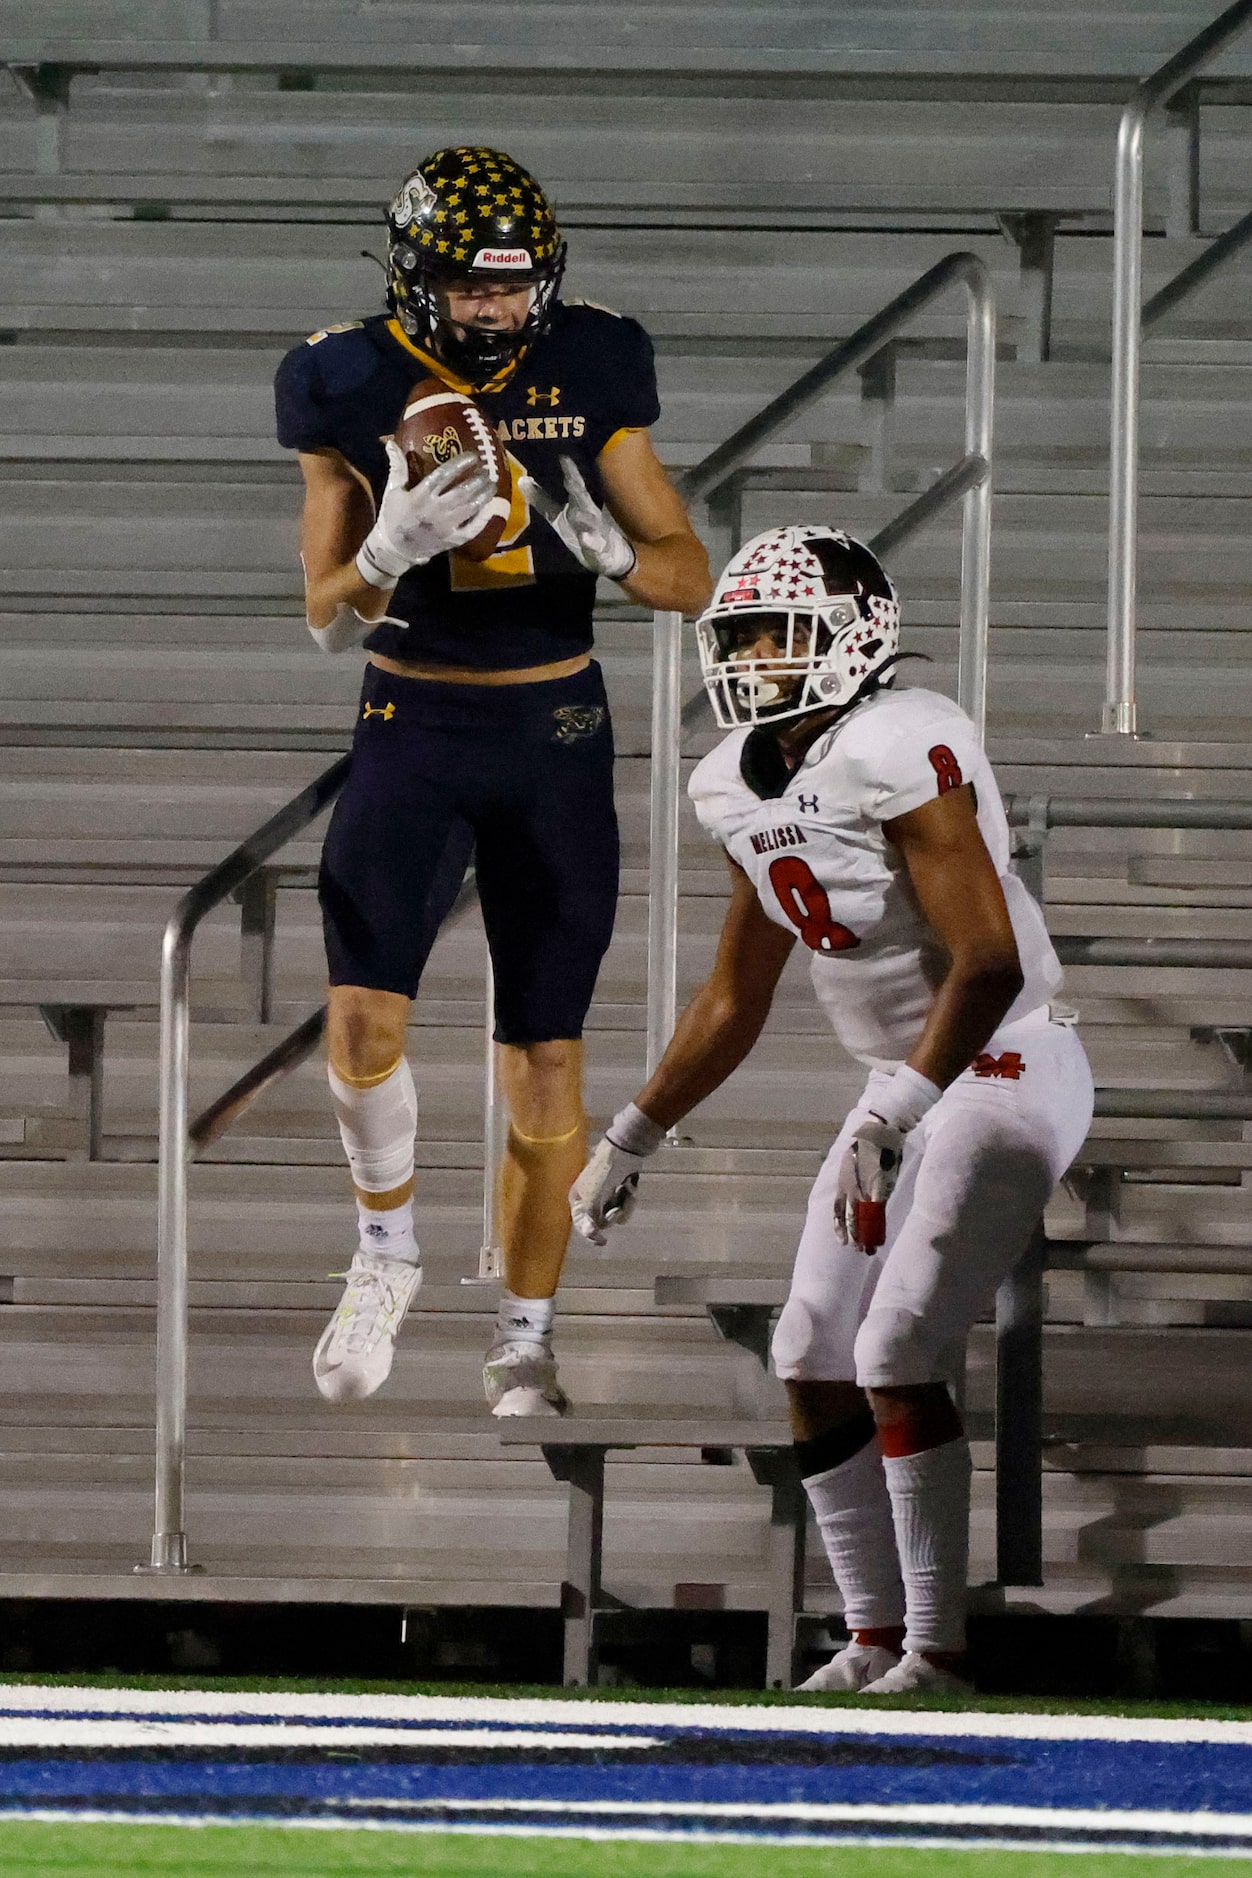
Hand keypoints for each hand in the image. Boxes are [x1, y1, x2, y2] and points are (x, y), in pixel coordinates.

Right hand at [356, 442, 494, 587]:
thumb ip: (397, 467)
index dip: (460, 464)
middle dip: (477, 479)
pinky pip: (472, 529)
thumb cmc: (393, 516)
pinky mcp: (452, 540)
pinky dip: (483, 518)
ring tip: (492, 485)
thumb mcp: (392, 490)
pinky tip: (491, 508)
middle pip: (462, 491)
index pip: (444, 475)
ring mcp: (446, 526)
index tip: (473, 457)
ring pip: (470, 508)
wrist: (395, 549)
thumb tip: (391, 443)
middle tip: (486, 470)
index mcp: (420, 495)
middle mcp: (435, 510)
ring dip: (484, 496)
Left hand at [521, 456, 637, 581]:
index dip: (569, 471)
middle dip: (576, 486)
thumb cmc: (582, 532)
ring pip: (591, 521)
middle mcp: (588, 515)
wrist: (612, 557)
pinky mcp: (601, 550)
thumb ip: (542, 500)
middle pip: (582, 498)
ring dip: (584, 516)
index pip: (573, 486)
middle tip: (569, 474)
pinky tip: (585, 539)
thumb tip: (521, 480)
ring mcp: (597, 532)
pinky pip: (596, 546)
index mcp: (578, 505)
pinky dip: (591, 542)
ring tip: (575, 511)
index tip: (563, 456)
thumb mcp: (558, 517)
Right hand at [569, 1136, 647, 1244]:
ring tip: (625, 1190)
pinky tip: (629, 1186)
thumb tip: (592, 1233)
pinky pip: (626, 1206)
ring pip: (617, 1215)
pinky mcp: (620, 1192)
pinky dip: (630, 1199)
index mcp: (578, 1200)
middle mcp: (590, 1199)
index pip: (582, 1224)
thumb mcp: (592, 1198)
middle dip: (612, 1214)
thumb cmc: (604, 1173)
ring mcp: (606, 1196)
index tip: (603, 1241)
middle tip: (616, 1207)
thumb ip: (591, 1218)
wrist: (623, 1151)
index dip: (591, 1234)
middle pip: (602, 1221)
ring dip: (624, 1205)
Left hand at [833, 1113, 906, 1253]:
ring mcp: (864, 1189)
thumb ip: (853, 1176)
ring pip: (862, 1219)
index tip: (842, 1241)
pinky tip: (880, 1237)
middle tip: (859, 1250)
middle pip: (849, 1218)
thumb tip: (856, 1187)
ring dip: (865, 1237)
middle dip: (854, 1236)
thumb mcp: (853, 1160)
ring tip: (869, 1250)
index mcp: (843, 1181)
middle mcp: (850, 1187)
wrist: (879, 1130)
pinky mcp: (879, 1188)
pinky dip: (877, 1228)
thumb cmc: (869, 1143)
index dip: (840, 1227)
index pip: (837, 1209)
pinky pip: (876, 1214)